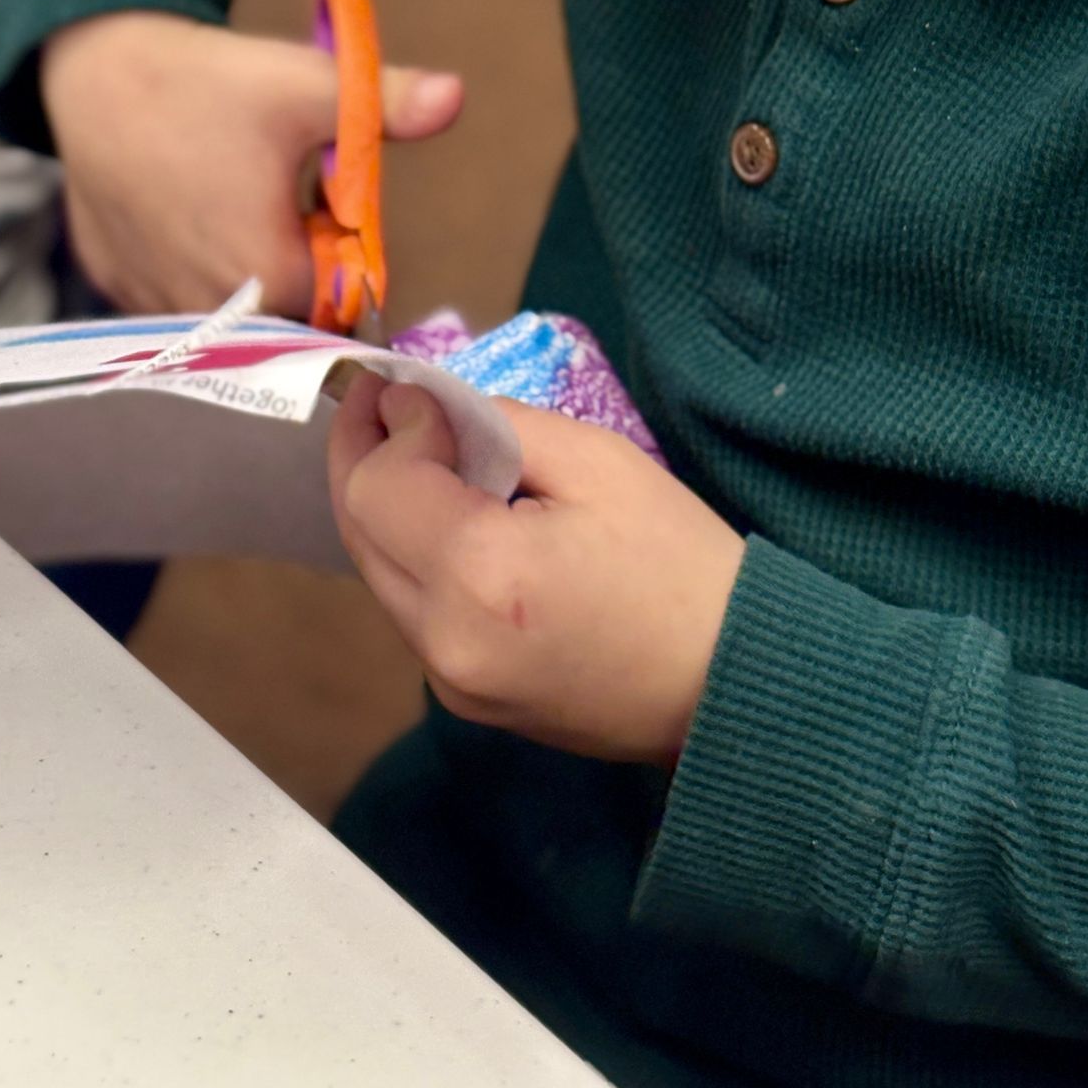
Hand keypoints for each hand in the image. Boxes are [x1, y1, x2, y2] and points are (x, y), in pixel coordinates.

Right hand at [39, 11, 462, 316]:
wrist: (95, 69)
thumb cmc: (206, 82)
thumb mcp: (307, 85)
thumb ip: (385, 104)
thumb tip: (457, 96)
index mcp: (266, 277)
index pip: (339, 301)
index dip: (344, 254)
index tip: (323, 207)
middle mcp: (206, 312)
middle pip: (286, 314)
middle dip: (297, 267)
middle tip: (275, 196)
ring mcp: (152, 306)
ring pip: (230, 309)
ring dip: (243, 270)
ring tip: (226, 197)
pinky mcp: (116, 288)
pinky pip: (174, 297)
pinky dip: (189, 265)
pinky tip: (182, 209)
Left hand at [328, 378, 744, 762]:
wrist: (728, 683)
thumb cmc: (677, 562)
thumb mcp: (596, 461)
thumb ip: (493, 425)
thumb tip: (418, 410)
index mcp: (479, 577)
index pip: (377, 487)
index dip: (386, 425)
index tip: (412, 388)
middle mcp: (444, 641)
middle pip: (358, 533)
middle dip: (363, 457)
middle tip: (382, 400)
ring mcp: (450, 683)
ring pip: (379, 573)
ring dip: (388, 506)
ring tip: (422, 449)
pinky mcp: (465, 700)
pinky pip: (414, 610)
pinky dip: (417, 553)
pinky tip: (453, 516)